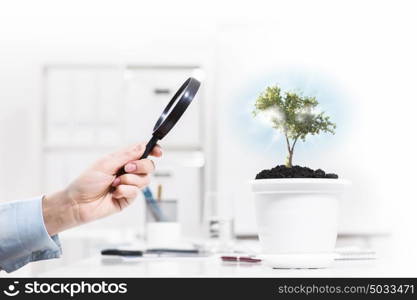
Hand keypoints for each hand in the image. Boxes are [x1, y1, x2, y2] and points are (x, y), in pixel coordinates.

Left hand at [42, 143, 161, 234]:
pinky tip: (114, 193)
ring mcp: (129, 185)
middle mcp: (128, 172)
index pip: (143, 152)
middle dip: (140, 166)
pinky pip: (136, 192)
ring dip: (129, 180)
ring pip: (144, 180)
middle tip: (126, 169)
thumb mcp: (106, 163)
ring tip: (114, 184)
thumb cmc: (87, 182)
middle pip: (149, 166)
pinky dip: (125, 191)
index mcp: (122, 160)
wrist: (78, 203)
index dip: (153, 151)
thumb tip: (142, 146)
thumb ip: (126, 155)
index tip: (158, 152)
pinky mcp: (128, 198)